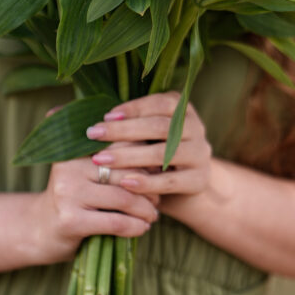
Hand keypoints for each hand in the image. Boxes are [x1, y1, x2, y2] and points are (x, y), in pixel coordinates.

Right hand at [34, 152, 159, 263]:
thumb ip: (111, 157)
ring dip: (146, 209)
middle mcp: (70, 166)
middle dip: (148, 185)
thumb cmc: (73, 197)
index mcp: (75, 148)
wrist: (39, 230)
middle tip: (158, 196)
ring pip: (124, 198)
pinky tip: (142, 228)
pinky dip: (136, 226)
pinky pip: (116, 222)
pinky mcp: (71, 220)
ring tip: (153, 214)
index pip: (120, 144)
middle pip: (125, 171)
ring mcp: (69, 193)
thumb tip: (157, 151)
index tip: (156, 171)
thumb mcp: (85, 171)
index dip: (144, 157)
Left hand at [86, 92, 212, 201]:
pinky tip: (124, 183)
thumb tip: (94, 118)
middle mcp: (196, 127)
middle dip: (123, 130)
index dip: (132, 109)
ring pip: (164, 152)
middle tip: (93, 135)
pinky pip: (170, 181)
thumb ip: (130, 124)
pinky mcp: (199, 180)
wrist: (186, 190)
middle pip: (159, 126)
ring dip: (129, 156)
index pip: (159, 103)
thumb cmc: (155, 155)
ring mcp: (200, 154)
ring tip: (100, 160)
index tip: (105, 116)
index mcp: (183, 109)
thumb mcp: (147, 135)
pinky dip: (147, 182)